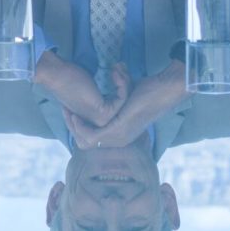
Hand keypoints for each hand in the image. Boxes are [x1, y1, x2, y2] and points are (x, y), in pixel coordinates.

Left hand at [34, 52, 127, 127]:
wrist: (58, 77)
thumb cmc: (70, 81)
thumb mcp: (90, 93)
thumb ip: (104, 97)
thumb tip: (123, 90)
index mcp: (96, 121)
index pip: (120, 108)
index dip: (124, 87)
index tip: (119, 73)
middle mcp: (100, 125)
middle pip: (124, 105)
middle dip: (125, 83)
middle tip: (120, 69)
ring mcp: (102, 121)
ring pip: (125, 101)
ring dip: (125, 81)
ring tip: (118, 69)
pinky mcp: (104, 113)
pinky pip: (122, 98)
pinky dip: (122, 83)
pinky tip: (116, 73)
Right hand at [63, 60, 185, 149]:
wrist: (163, 89)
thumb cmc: (147, 90)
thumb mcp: (126, 98)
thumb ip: (115, 100)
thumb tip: (106, 91)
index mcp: (122, 135)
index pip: (94, 138)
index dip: (79, 126)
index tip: (70, 111)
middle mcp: (120, 140)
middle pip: (86, 141)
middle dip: (73, 125)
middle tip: (65, 109)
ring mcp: (120, 137)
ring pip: (86, 140)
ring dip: (74, 124)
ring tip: (68, 109)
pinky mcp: (117, 129)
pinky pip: (91, 135)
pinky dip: (81, 125)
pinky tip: (74, 114)